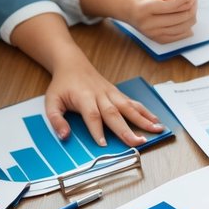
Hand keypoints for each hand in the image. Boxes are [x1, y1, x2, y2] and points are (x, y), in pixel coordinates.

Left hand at [43, 52, 161, 147]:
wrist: (73, 64)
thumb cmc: (62, 84)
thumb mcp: (51, 101)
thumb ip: (56, 120)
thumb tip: (64, 136)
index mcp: (84, 97)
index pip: (92, 115)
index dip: (97, 130)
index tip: (103, 144)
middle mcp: (101, 95)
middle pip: (115, 113)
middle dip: (127, 129)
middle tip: (138, 142)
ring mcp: (112, 93)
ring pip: (129, 107)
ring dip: (144, 119)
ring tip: (157, 129)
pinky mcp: (118, 93)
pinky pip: (133, 103)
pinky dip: (145, 111)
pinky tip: (156, 119)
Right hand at [123, 0, 197, 43]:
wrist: (121, 8)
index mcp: (144, 9)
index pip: (172, 4)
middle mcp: (148, 24)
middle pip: (180, 16)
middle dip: (191, 3)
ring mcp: (153, 34)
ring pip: (183, 27)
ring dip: (191, 14)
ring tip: (193, 3)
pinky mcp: (157, 39)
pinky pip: (178, 36)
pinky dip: (187, 27)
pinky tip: (189, 17)